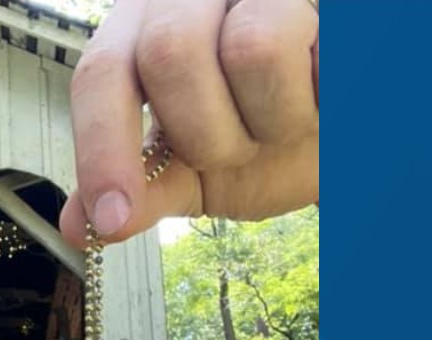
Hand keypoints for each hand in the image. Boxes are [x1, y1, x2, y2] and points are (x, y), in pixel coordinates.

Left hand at [62, 0, 318, 245]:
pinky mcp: (324, 5)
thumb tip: (79, 227)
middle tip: (242, 151)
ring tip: (292, 121)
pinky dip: (327, 97)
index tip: (114, 216)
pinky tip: (328, 101)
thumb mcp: (201, 172)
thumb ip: (144, 188)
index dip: (101, 147)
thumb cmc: (273, 137)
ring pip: (251, 46)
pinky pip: (326, 47)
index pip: (101, 72)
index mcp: (147, 29)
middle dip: (206, 135)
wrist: (352, 132)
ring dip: (275, 118)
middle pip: (169, 52)